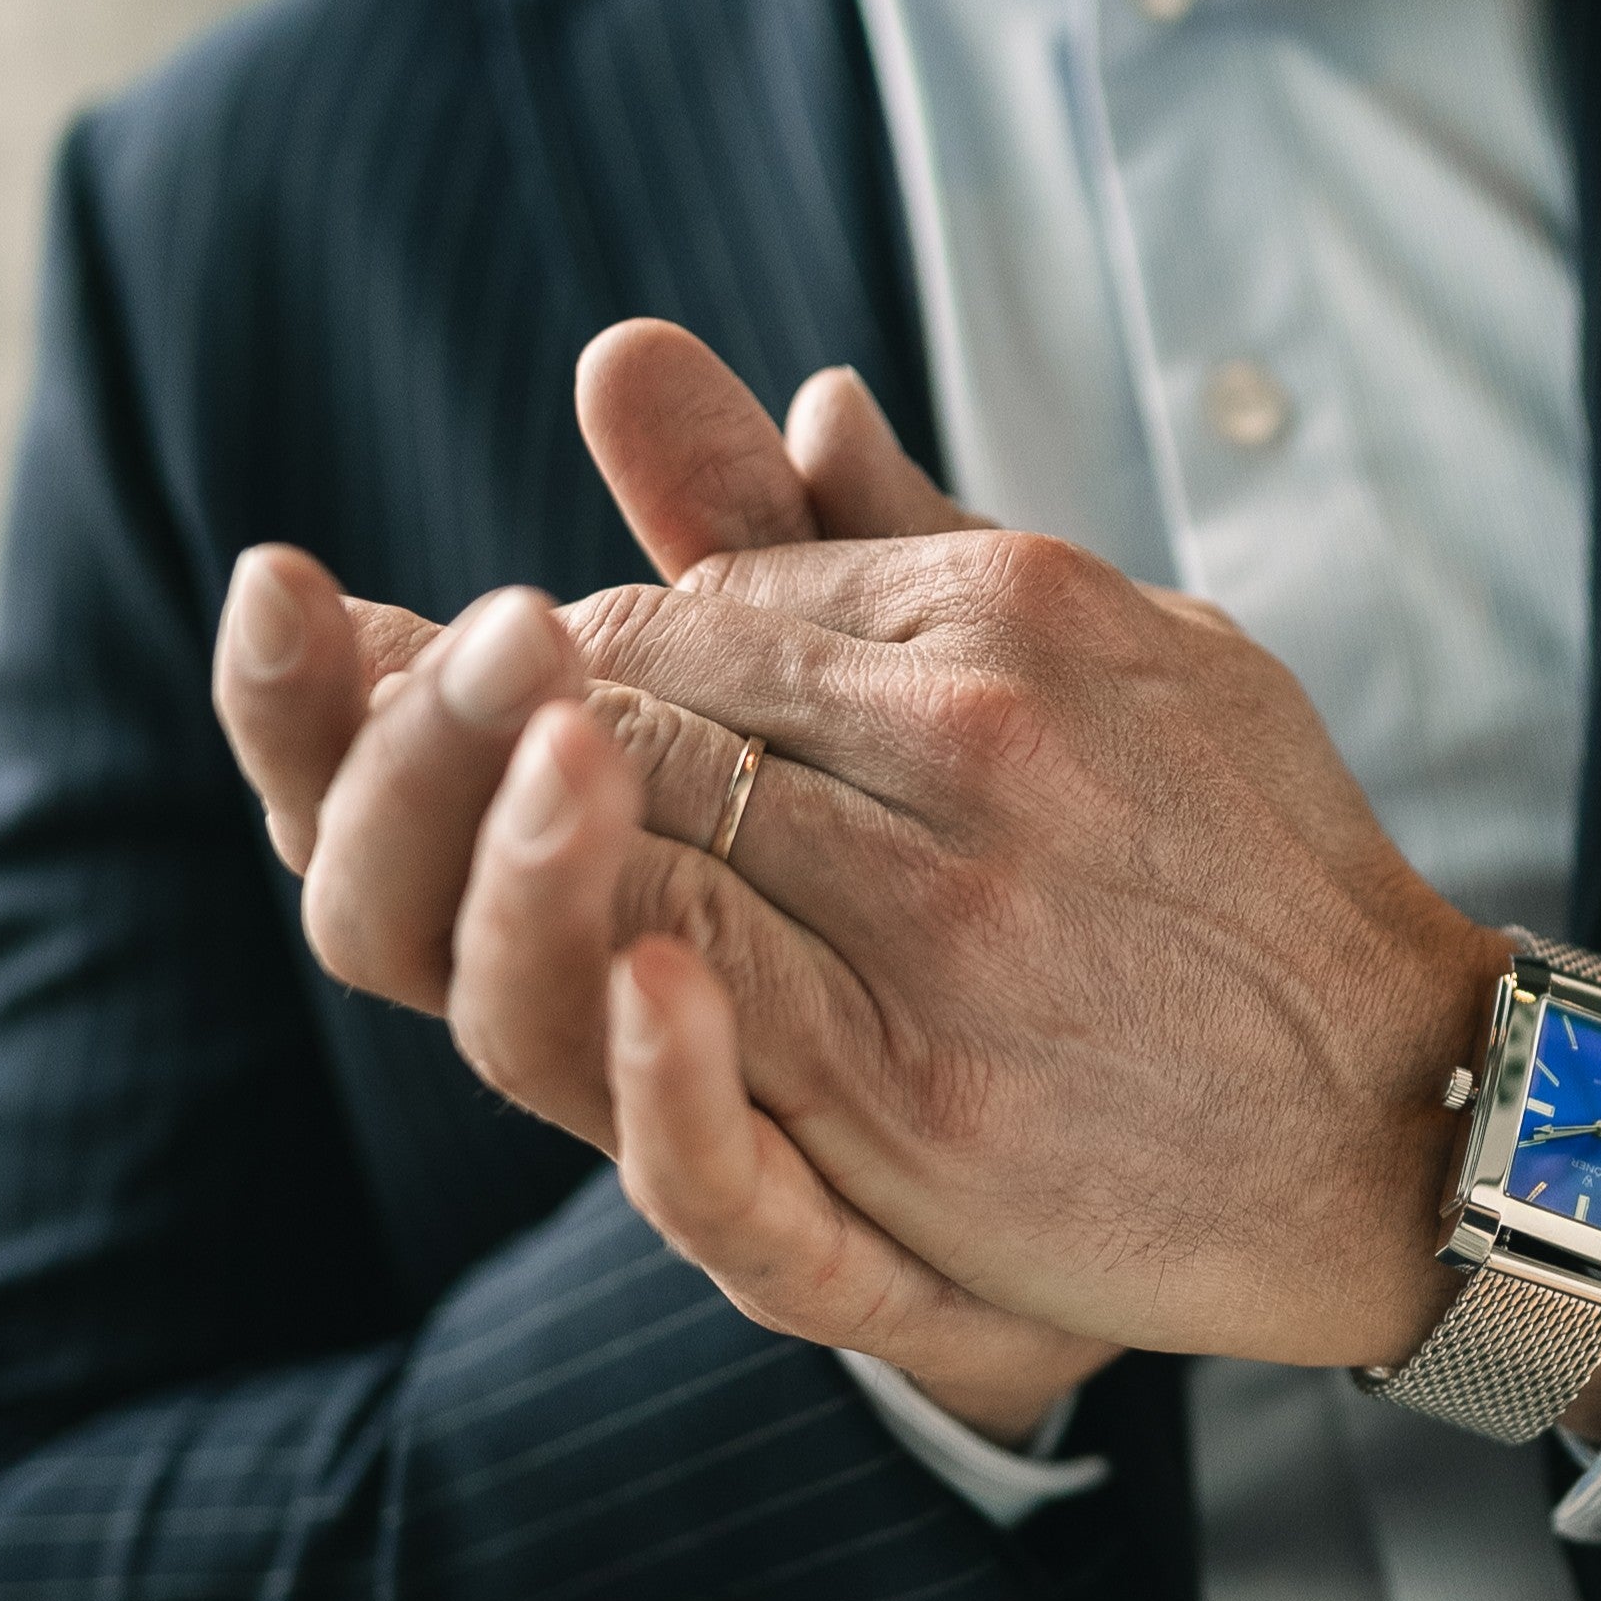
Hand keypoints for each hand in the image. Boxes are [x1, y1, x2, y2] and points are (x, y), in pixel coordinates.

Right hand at [215, 325, 1113, 1443]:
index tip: (300, 585)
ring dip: (520, 896)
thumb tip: (633, 351)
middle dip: (403, 770)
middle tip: (477, 632)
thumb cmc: (1079, 921)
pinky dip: (664, 1097)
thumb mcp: (915, 711)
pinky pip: (714, 1199)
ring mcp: (735, 1139)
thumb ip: (766, 553)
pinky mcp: (847, 1249)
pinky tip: (666, 982)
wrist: (1299, 1142)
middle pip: (403, 916)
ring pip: (527, 1042)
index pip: (398, 795)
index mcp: (634, 878)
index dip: (323, 702)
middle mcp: (644, 1010)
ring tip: (562, 747)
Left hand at [403, 523, 1507, 1369]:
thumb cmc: (1262, 878)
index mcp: (1020, 607)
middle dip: (545, 736)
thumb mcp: (1139, 655)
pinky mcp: (910, 1083)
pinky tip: (589, 964)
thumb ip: (937, 537)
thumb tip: (792, 389)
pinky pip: (675, 978)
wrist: (1400, 1112)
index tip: (578, 704)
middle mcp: (974, 737)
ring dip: (545, 844)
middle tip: (509, 785)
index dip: (607, 647)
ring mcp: (940, 911)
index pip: (714, 588)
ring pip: (633, 824)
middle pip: (649, 694)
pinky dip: (591, 953)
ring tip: (544, 880)